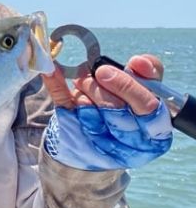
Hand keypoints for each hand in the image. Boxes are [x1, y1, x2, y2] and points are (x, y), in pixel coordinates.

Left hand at [41, 55, 172, 169]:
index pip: (147, 107)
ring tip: (86, 82)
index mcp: (154, 133)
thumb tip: (139, 62)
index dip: (131, 85)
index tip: (121, 66)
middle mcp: (129, 142)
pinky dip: (56, 84)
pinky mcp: (73, 134)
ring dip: (86, 87)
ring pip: (89, 108)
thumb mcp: (145, 96)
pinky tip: (52, 71)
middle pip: (115, 108)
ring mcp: (98, 141)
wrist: (99, 145)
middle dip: (105, 84)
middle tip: (100, 72)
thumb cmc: (129, 113)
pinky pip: (64, 106)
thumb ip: (148, 76)